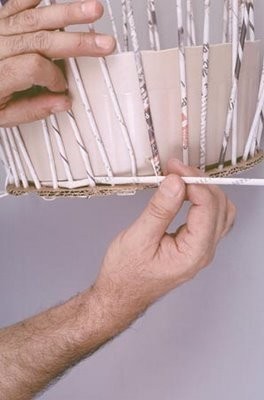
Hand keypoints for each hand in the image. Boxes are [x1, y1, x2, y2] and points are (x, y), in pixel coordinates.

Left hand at [0, 0, 114, 125]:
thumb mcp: (2, 116)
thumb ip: (33, 110)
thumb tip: (62, 102)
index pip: (35, 68)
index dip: (55, 78)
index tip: (61, 87)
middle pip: (42, 40)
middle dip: (78, 42)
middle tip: (104, 43)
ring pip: (35, 17)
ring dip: (68, 13)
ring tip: (93, 9)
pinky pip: (18, 3)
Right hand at [94, 160, 235, 330]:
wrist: (120, 295)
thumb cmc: (125, 274)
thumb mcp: (138, 238)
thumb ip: (160, 209)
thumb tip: (176, 182)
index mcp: (193, 252)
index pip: (208, 206)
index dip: (192, 181)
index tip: (173, 169)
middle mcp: (204, 252)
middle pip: (219, 206)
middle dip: (199, 182)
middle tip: (175, 170)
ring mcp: (201, 250)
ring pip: (220, 211)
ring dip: (203, 190)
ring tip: (180, 179)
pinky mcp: (194, 246)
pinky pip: (211, 218)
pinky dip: (201, 201)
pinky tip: (186, 194)